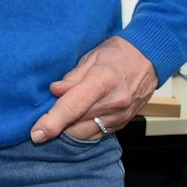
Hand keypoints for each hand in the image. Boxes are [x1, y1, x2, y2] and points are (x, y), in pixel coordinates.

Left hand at [30, 35, 155, 143]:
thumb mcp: (91, 56)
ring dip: (69, 130)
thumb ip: (72, 77)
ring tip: (59, 120)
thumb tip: (54, 91)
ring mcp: (120, 115)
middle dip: (57, 126)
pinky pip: (98, 133)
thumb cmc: (118, 53)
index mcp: (102, 81)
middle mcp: (113, 103)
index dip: (52, 122)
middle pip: (77, 123)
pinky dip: (84, 129)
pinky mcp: (123, 123)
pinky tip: (76, 121)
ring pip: (86, 133)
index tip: (37, 133)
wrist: (149, 59)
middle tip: (42, 121)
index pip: (73, 107)